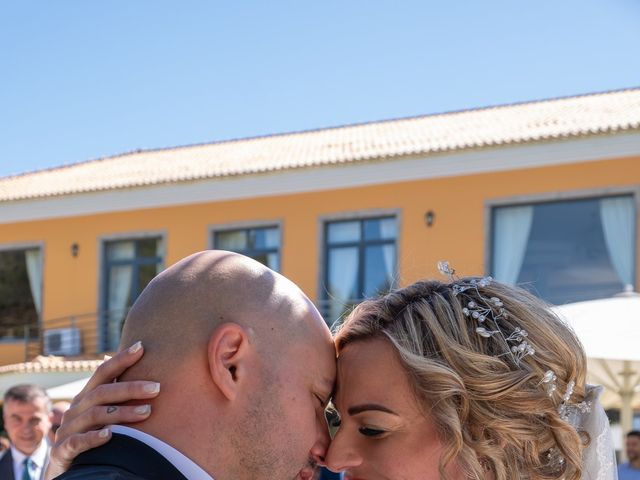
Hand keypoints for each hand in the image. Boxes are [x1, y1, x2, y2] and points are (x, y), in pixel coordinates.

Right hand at [45, 342, 159, 479]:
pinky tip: (110, 435)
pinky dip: (94, 438)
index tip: (141, 347)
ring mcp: (68, 428)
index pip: (103, 372)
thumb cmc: (90, 432)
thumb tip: (135, 360)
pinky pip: (78, 442)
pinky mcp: (63, 450)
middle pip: (103, 392)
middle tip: (157, 387)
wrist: (63, 463)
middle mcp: (76, 408)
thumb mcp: (100, 410)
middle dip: (131, 388)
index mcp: (86, 396)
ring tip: (147, 412)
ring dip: (122, 413)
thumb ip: (115, 392)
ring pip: (96, 415)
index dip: (121, 359)